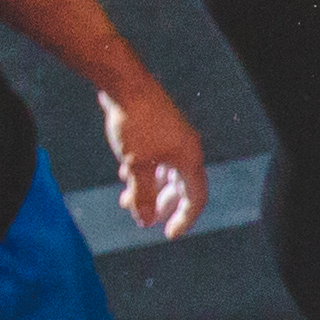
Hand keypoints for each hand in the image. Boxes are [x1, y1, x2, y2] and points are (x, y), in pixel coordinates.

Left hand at [100, 79, 207, 237]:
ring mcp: (172, 138)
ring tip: (125, 201)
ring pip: (163, 173)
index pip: (195, 198)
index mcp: (189, 158)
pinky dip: (142, 172)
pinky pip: (155, 159)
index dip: (184, 219)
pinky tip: (125, 175)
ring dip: (147, 189)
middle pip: (179, 187)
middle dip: (160, 205)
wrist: (125, 84)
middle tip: (144, 221)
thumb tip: (145, 220)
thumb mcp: (136, 166)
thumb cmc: (135, 124)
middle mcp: (185, 149)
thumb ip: (142, 196)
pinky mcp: (158, 130)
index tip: (169, 234)